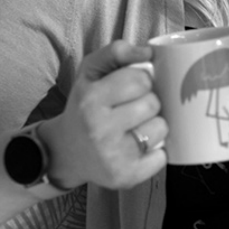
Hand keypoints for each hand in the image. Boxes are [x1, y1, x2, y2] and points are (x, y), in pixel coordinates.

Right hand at [40, 40, 167, 189]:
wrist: (65, 151)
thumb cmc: (85, 105)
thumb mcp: (91, 71)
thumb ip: (118, 51)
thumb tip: (148, 51)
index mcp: (91, 99)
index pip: (141, 79)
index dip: (141, 81)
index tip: (130, 88)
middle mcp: (99, 128)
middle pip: (153, 103)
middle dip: (148, 103)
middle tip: (131, 109)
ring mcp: (112, 156)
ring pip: (162, 129)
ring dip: (154, 126)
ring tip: (134, 128)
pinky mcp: (125, 177)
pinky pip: (162, 157)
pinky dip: (156, 152)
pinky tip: (137, 148)